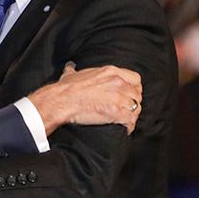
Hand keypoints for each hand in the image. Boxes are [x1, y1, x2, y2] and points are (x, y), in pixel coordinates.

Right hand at [27, 63, 142, 134]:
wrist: (61, 101)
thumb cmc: (65, 89)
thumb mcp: (72, 74)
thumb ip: (75, 71)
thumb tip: (70, 68)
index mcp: (111, 72)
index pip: (136, 79)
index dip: (134, 89)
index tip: (129, 95)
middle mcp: (118, 83)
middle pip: (137, 95)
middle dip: (133, 103)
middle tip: (126, 109)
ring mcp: (118, 98)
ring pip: (136, 108)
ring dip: (132, 115)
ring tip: (126, 120)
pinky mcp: (116, 113)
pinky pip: (131, 121)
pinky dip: (129, 126)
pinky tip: (125, 129)